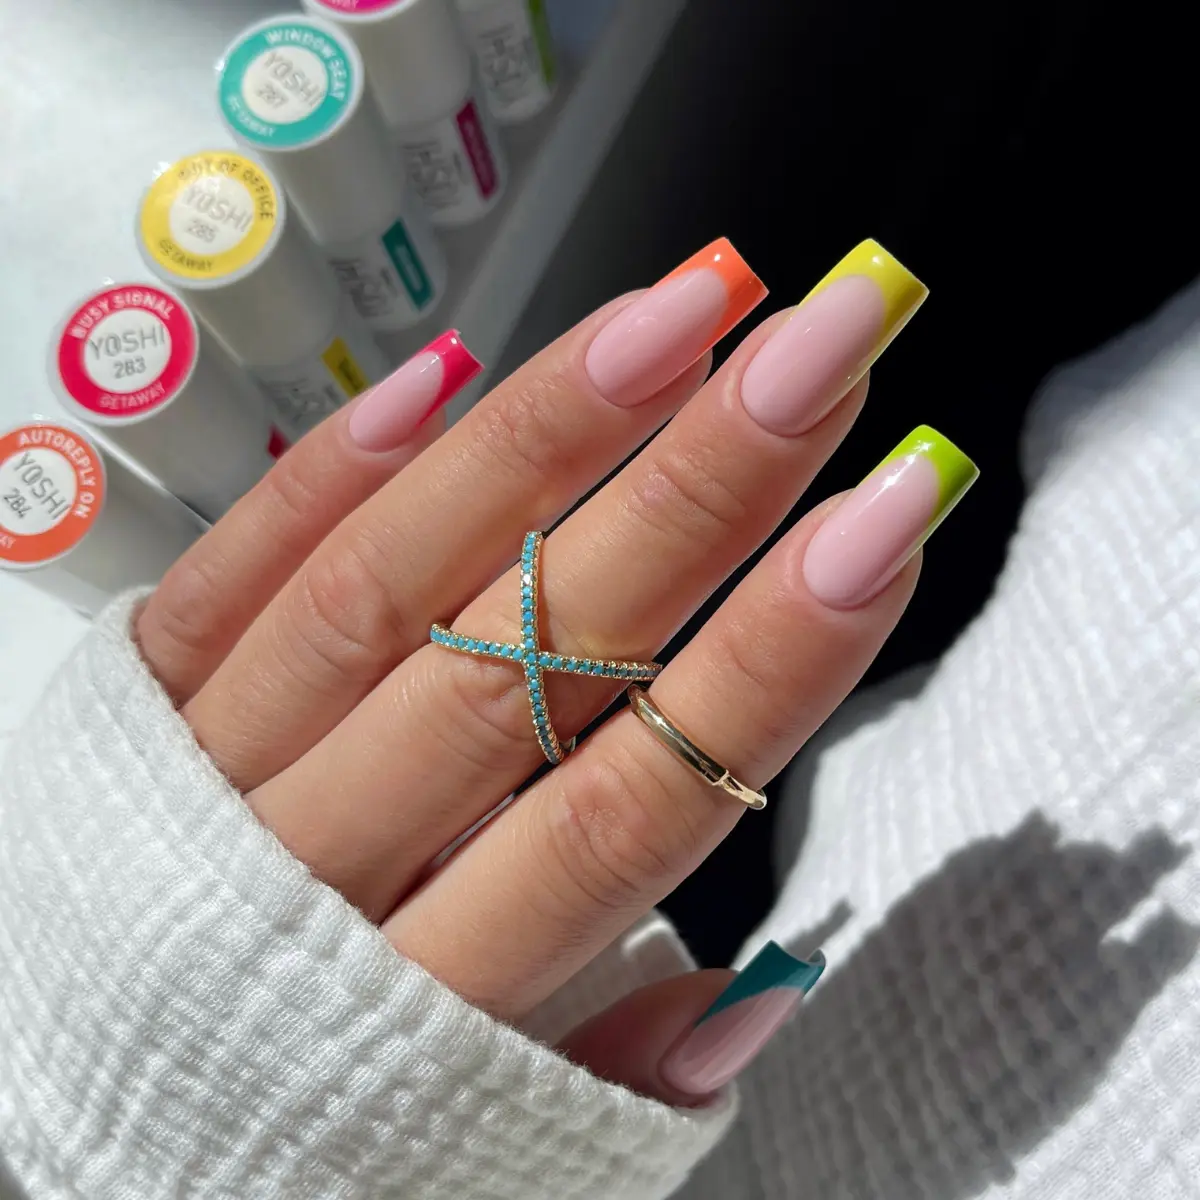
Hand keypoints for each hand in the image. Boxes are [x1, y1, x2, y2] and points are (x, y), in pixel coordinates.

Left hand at [136, 239, 975, 1104]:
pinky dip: (331, 471)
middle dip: (697, 492)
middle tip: (822, 345)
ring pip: (393, 586)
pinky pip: (226, 577)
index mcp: (425, 1005)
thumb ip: (618, 1071)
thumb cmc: (309, 1126)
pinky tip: (444, 371)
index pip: (633, 806)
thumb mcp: (484, 1146)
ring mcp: (208, 782)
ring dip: (545, 440)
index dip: (772, 657)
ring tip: (678, 317)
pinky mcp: (128, 717)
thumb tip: (755, 984)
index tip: (884, 519)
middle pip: (532, 661)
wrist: (80, 1133)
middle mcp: (310, 876)